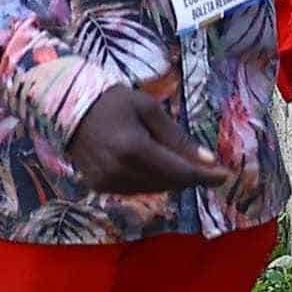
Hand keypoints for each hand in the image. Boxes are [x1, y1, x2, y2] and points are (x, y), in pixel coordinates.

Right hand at [62, 83, 231, 196]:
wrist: (66, 106)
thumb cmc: (111, 101)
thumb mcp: (149, 109)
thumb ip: (177, 137)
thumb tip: (207, 160)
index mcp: (134, 148)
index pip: (180, 171)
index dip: (206, 176)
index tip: (225, 175)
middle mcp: (120, 170)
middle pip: (170, 183)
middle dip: (190, 176)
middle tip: (205, 166)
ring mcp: (107, 181)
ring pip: (154, 189)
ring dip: (171, 179)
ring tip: (177, 162)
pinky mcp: (98, 186)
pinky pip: (136, 189)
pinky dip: (150, 180)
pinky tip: (151, 165)